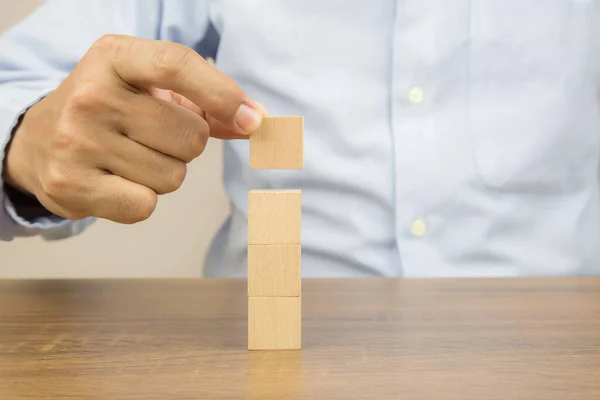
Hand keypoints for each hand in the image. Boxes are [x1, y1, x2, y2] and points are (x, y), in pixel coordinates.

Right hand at [3, 35, 265, 223]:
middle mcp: (91, 94)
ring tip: (130, 158)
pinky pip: (145, 205)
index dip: (222, 94)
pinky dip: (140, 200)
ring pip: (173, 177)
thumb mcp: (151, 89)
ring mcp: (76, 140)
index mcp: (114, 57)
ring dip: (163, 173)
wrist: (38, 140)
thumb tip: (258, 121)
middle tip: (153, 137)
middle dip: (187, 145)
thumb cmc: (111, 111)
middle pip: (191, 137)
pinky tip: (116, 181)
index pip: (176, 65)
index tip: (251, 120)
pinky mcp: (70, 184)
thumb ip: (208, 102)